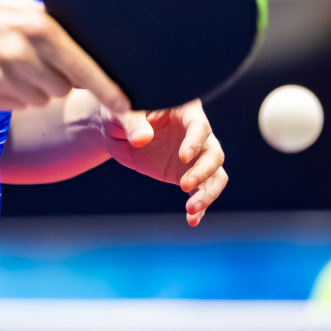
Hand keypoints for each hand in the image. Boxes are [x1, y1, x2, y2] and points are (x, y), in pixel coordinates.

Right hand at [0, 0, 131, 113]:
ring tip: (11, 64)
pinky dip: (12, 95)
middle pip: (62, 88)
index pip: (82, 67)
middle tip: (36, 62)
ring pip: (39, 100)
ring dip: (33, 89)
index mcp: (39, 27)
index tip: (126, 107)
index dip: (107, 91)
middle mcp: (24, 53)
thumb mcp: (20, 6)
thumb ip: (51, 26)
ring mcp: (3, 75)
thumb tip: (84, 46)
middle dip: (56, 81)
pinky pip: (15, 105)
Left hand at [97, 99, 226, 225]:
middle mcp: (196, 134)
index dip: (195, 141)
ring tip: (191, 209)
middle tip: (184, 185)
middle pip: (214, 153)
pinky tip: (193, 220)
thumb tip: (142, 139)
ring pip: (215, 175)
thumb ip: (132, 123)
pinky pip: (201, 191)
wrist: (115, 132)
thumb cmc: (119, 114)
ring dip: (208, 193)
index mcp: (184, 111)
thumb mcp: (119, 114)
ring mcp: (195, 156)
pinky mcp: (188, 175)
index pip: (199, 126)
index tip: (184, 157)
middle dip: (204, 171)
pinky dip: (201, 207)